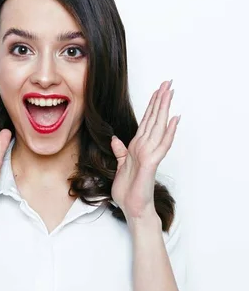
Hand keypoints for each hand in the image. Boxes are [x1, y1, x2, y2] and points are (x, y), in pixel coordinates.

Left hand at [110, 80, 179, 219]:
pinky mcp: (150, 164)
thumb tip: (115, 138)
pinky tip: (174, 119)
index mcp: (138, 147)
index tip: (158, 90)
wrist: (133, 209)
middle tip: (168, 82)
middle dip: (161, 100)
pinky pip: (162, 145)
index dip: (152, 105)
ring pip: (159, 127)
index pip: (147, 122)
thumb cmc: (129, 192)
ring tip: (170, 92)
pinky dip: (169, 132)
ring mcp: (149, 155)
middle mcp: (145, 148)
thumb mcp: (120, 166)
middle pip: (155, 119)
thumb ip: (120, 151)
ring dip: (164, 109)